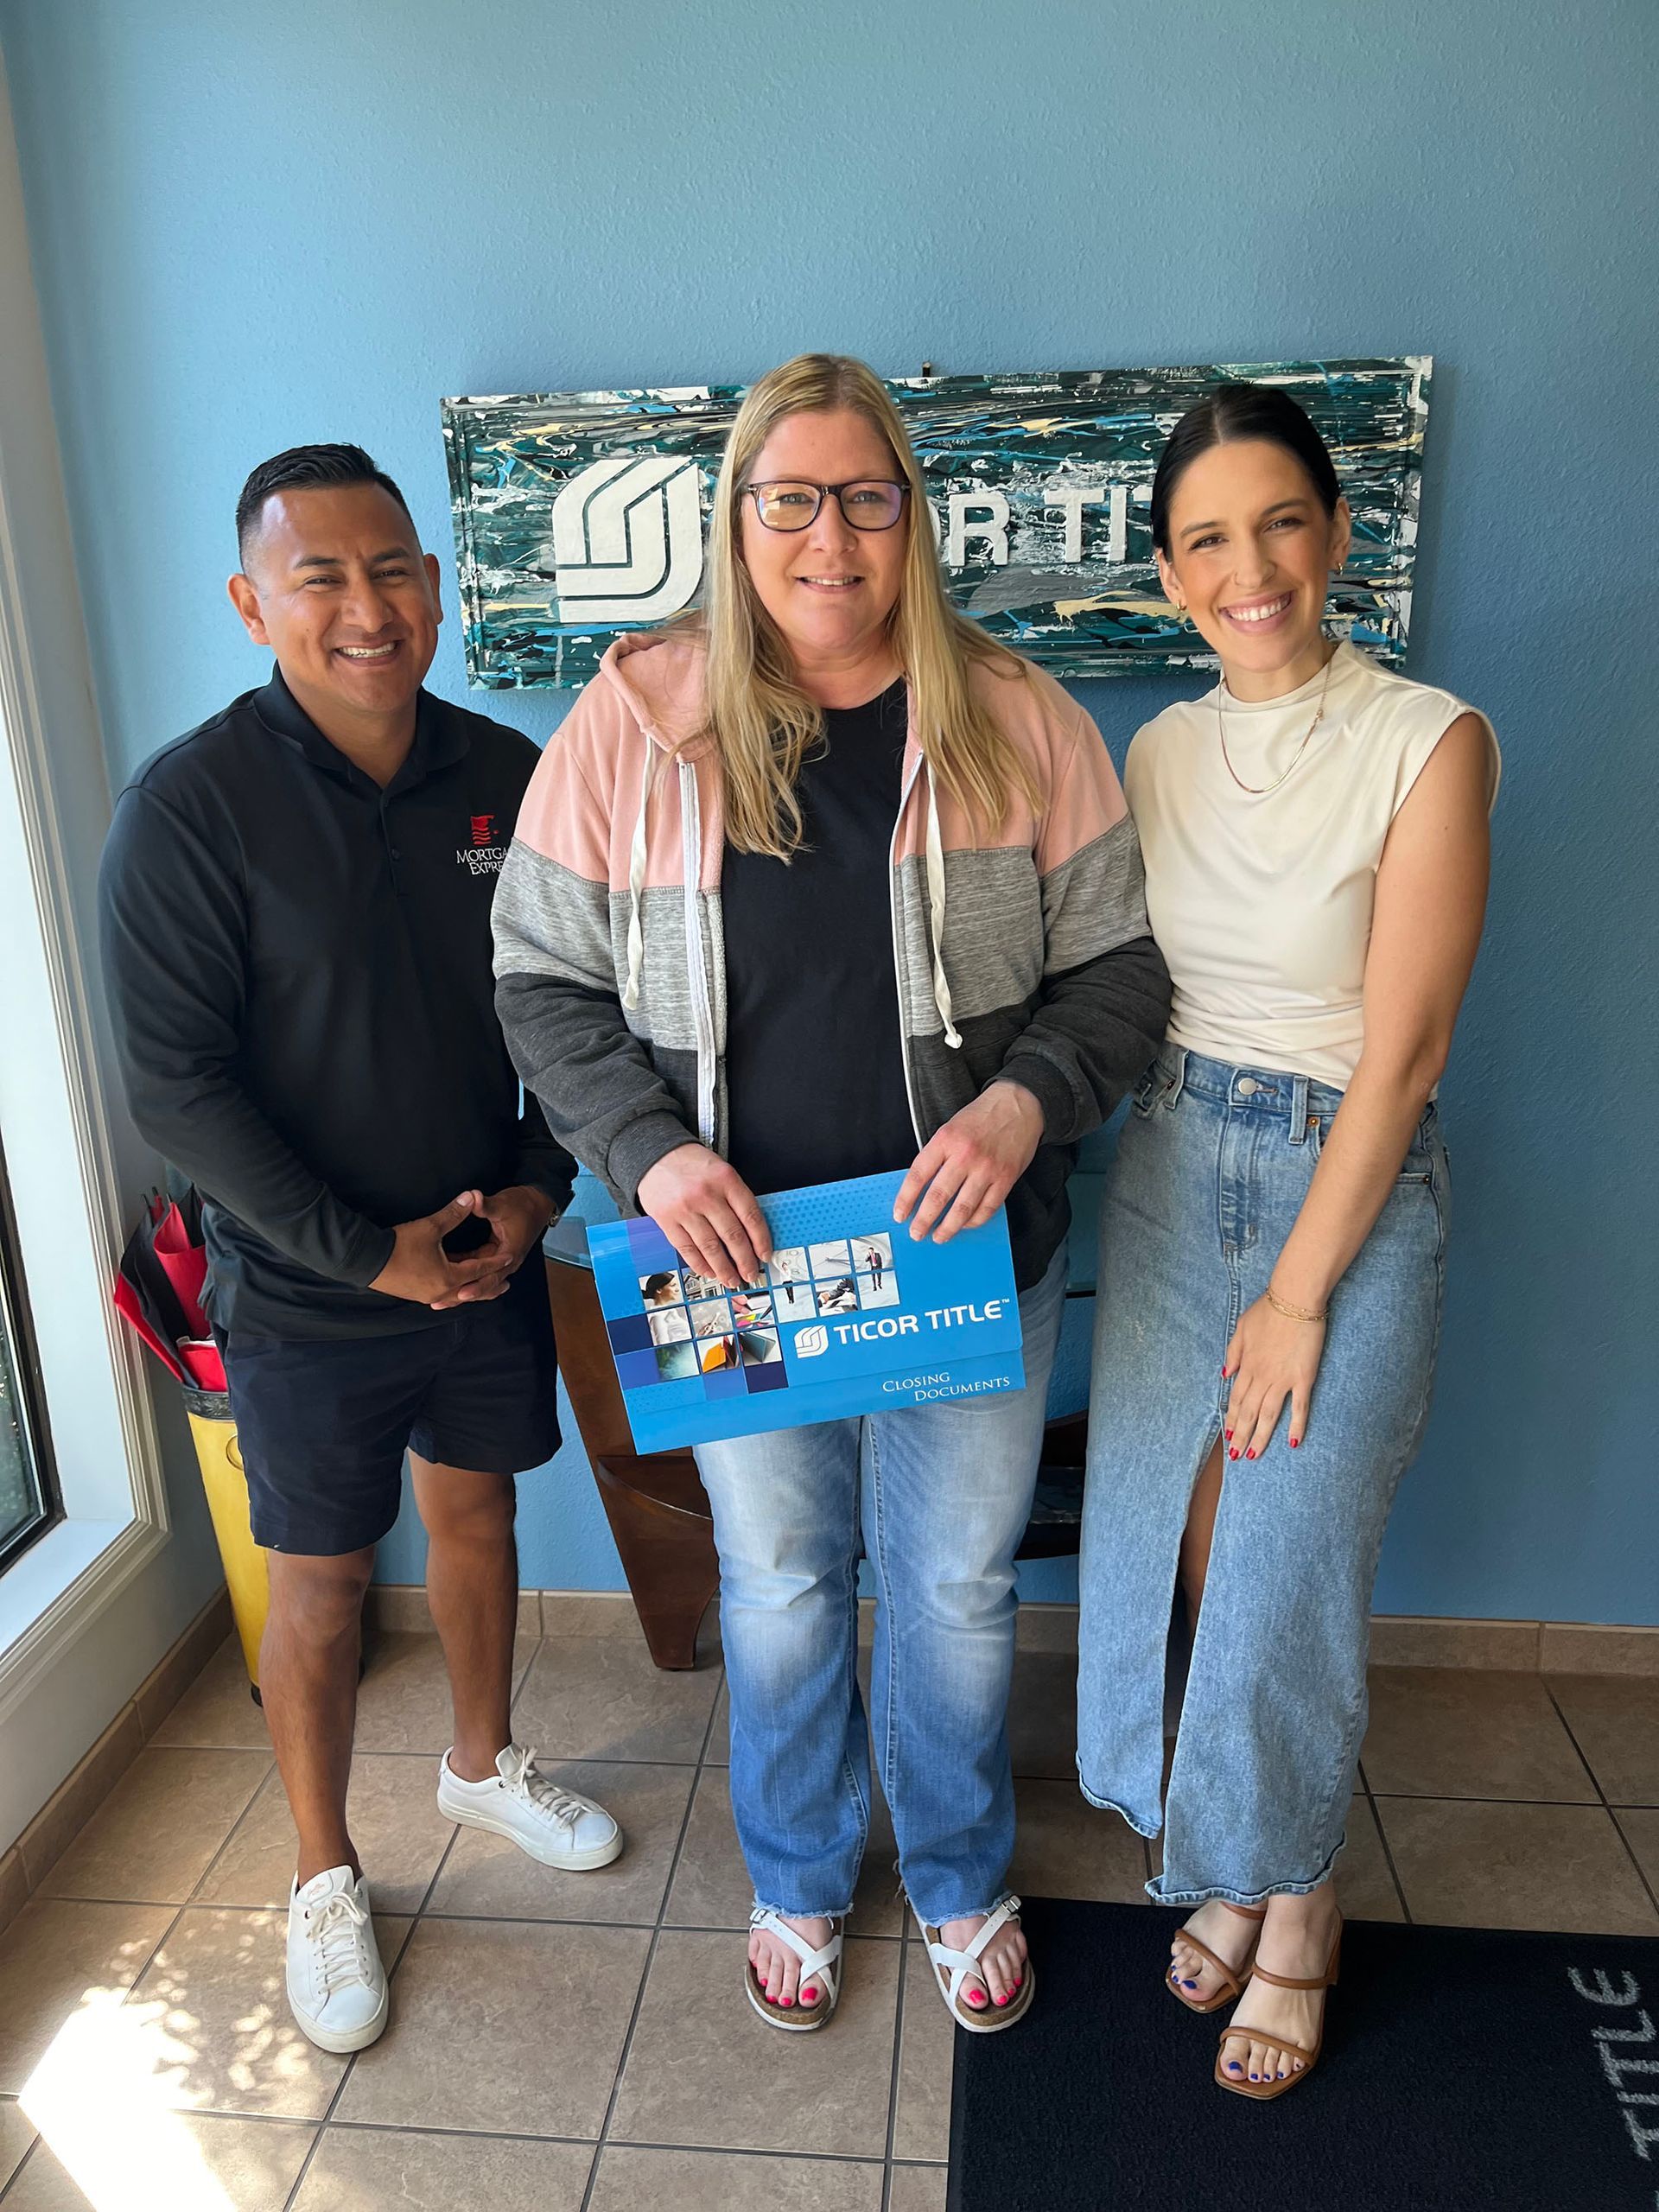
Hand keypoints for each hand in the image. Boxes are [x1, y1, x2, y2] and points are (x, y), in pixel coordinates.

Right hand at [369, 1192, 509, 1307]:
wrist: (366, 1260)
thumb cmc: (400, 1244)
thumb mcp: (430, 1227)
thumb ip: (454, 1213)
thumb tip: (472, 1196)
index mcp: (449, 1278)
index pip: (479, 1269)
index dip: (495, 1261)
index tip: (509, 1257)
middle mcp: (441, 1292)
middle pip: (472, 1291)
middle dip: (489, 1286)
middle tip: (505, 1284)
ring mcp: (427, 1296)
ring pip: (457, 1295)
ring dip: (472, 1290)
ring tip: (484, 1286)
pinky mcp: (416, 1294)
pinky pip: (443, 1295)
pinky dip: (455, 1291)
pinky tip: (456, 1286)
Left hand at [426, 1184, 554, 1309]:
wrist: (536, 1204)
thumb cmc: (523, 1205)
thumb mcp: (503, 1205)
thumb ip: (486, 1205)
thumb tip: (473, 1198)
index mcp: (510, 1253)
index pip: (492, 1276)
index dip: (476, 1286)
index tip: (460, 1292)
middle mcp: (507, 1262)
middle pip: (484, 1284)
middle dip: (464, 1294)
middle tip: (441, 1303)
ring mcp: (500, 1261)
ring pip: (481, 1281)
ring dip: (463, 1289)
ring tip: (441, 1301)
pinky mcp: (494, 1257)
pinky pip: (479, 1272)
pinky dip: (466, 1278)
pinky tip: (449, 1282)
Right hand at [636, 1144, 770, 1287]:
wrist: (654, 1154)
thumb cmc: (691, 1163)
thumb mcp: (721, 1170)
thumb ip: (734, 1196)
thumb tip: (750, 1233)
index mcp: (726, 1180)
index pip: (751, 1216)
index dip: (761, 1240)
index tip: (764, 1255)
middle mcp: (707, 1195)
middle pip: (732, 1235)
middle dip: (745, 1261)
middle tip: (751, 1274)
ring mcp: (685, 1209)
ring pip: (710, 1247)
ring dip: (723, 1268)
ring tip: (732, 1280)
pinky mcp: (666, 1220)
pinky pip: (687, 1248)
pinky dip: (700, 1264)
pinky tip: (709, 1272)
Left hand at [892, 1080, 1043, 1244]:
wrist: (1018, 1104)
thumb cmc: (980, 1118)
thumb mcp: (950, 1128)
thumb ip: (937, 1155)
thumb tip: (920, 1188)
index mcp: (946, 1140)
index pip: (918, 1175)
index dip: (906, 1198)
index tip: (899, 1214)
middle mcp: (965, 1155)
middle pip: (939, 1196)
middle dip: (924, 1220)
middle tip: (916, 1233)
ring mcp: (987, 1168)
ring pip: (963, 1208)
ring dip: (948, 1227)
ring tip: (939, 1236)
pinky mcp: (1006, 1178)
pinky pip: (987, 1208)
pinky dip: (974, 1221)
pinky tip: (964, 1225)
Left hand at [1221, 1293, 1326, 1459]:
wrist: (1294, 1299)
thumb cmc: (1268, 1309)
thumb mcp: (1241, 1327)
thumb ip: (1233, 1353)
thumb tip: (1225, 1374)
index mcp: (1247, 1365)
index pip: (1236, 1399)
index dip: (1232, 1419)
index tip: (1228, 1436)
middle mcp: (1261, 1376)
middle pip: (1249, 1412)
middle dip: (1241, 1435)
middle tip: (1237, 1457)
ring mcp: (1282, 1378)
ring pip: (1268, 1414)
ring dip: (1261, 1436)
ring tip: (1254, 1455)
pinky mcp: (1303, 1377)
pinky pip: (1299, 1406)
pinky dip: (1296, 1425)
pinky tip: (1293, 1442)